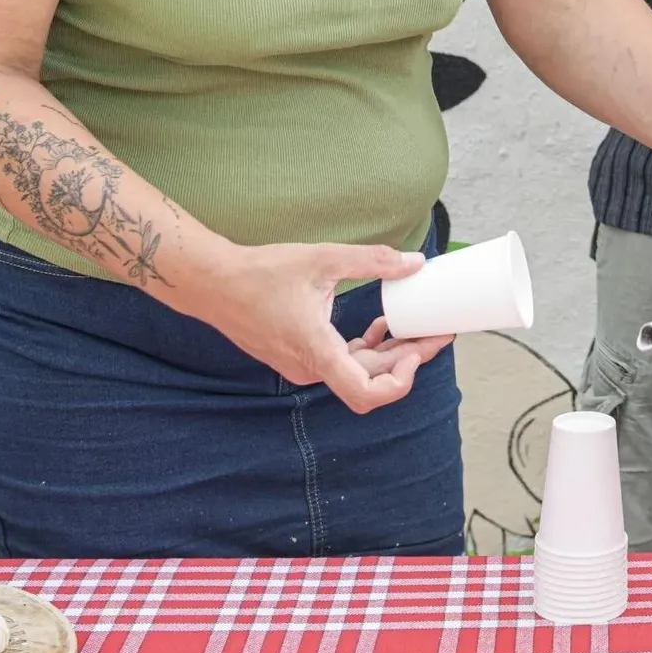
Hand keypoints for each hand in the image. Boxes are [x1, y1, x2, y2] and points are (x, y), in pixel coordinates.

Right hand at [186, 241, 443, 413]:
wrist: (213, 283)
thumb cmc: (261, 272)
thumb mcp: (324, 258)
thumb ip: (373, 261)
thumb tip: (416, 262)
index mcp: (316, 351)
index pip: (366, 394)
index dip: (400, 381)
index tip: (417, 351)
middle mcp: (310, 368)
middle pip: (369, 380)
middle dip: (408, 359)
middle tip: (438, 332)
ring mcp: (301, 367)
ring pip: (356, 373)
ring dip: (388, 356)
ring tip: (415, 328)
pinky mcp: (297, 359)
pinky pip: (340, 365)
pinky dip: (364, 352)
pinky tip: (378, 328)